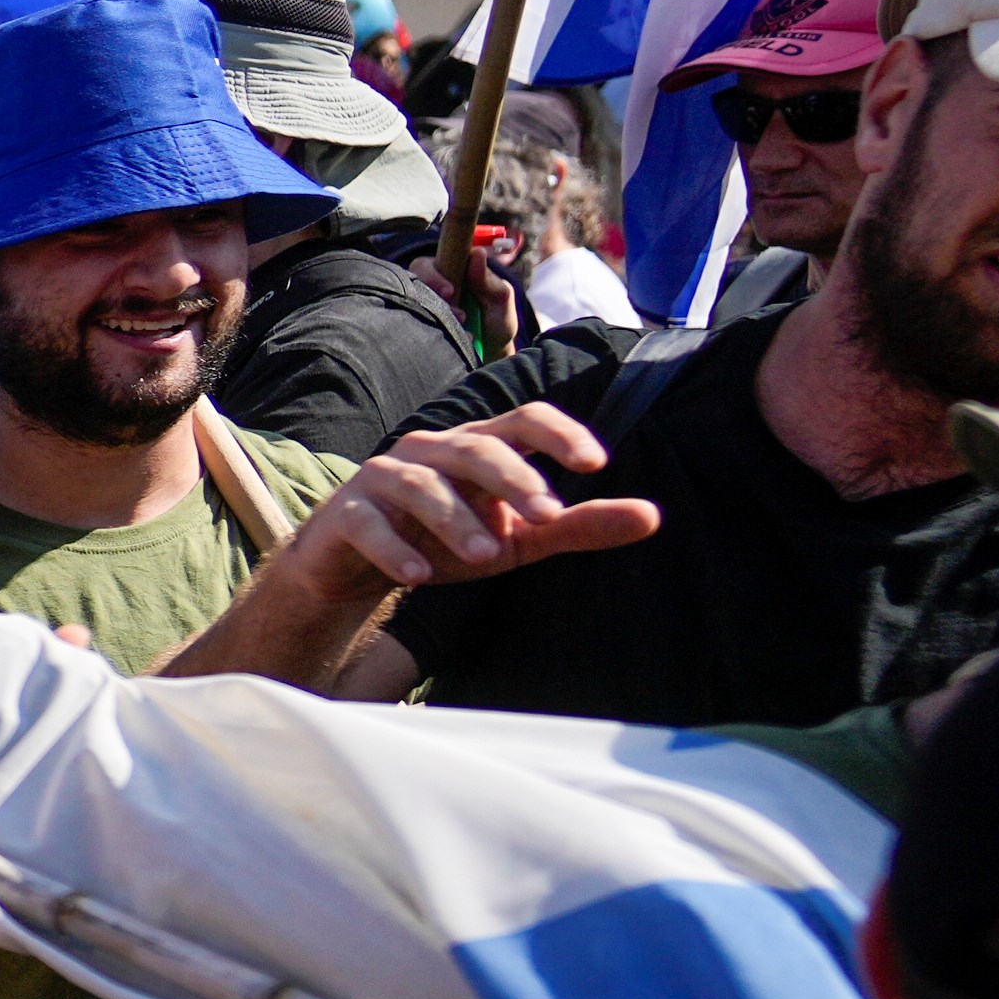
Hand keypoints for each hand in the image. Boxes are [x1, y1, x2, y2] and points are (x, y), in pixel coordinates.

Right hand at [291, 402, 661, 594]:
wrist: (354, 568)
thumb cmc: (443, 542)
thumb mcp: (517, 539)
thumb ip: (576, 526)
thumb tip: (653, 516)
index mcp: (477, 448)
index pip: (523, 421)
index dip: (559, 434)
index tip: (597, 463)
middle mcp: (431, 452)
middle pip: (476, 448)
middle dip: (514, 479)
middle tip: (547, 515)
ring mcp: (383, 479)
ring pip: (421, 485)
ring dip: (456, 520)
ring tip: (486, 557)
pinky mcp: (345, 515)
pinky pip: (368, 524)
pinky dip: (394, 549)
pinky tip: (418, 577)